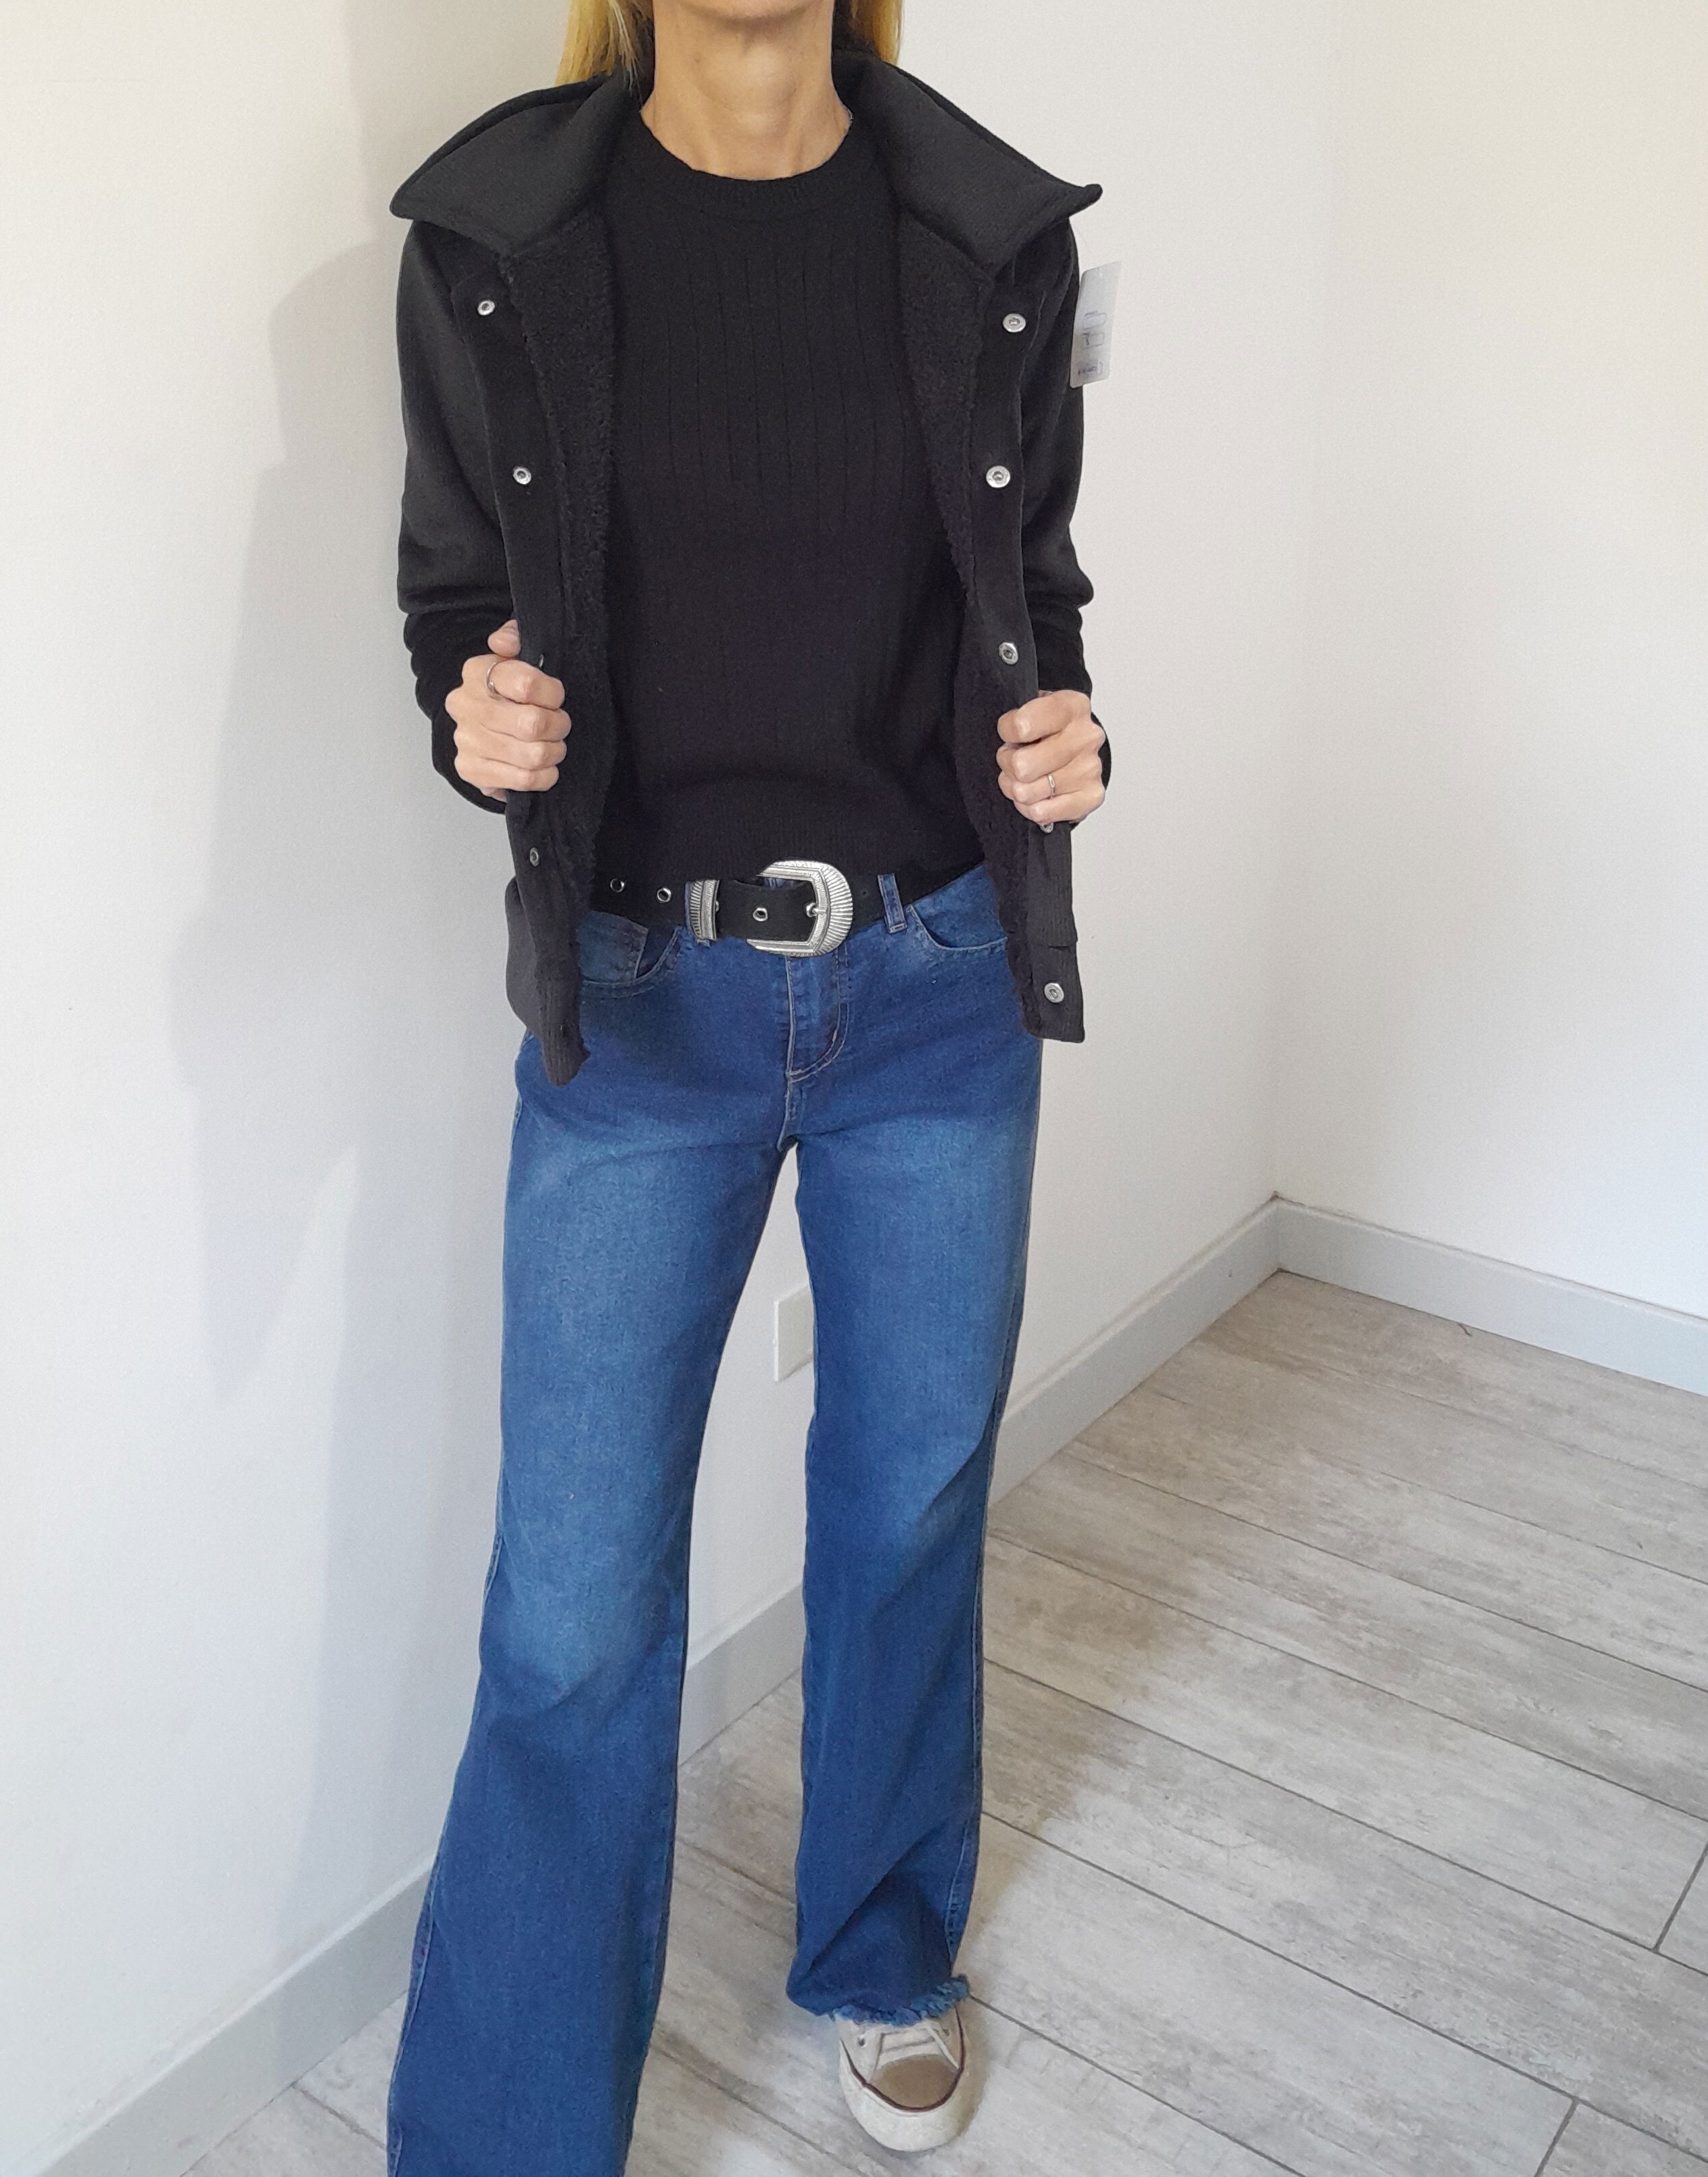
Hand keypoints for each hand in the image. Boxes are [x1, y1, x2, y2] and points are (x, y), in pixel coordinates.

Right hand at [447, 620, 569, 800]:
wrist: (486, 726)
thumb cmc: (511, 691)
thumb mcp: (519, 655)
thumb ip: (516, 637)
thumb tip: (504, 642)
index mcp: (478, 671)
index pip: (527, 684)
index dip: (553, 694)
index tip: (556, 698)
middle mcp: (466, 705)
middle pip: (532, 724)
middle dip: (557, 726)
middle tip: (559, 725)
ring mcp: (466, 739)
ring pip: (532, 755)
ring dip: (553, 752)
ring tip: (551, 745)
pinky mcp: (470, 770)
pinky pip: (523, 780)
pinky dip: (543, 776)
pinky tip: (543, 766)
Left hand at [996, 689, 1105, 826]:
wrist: (1078, 749)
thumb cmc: (1050, 730)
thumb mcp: (1033, 709)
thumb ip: (1017, 719)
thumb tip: (1007, 744)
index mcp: (1072, 706)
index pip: (1022, 726)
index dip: (1006, 732)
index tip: (1011, 732)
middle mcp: (1086, 736)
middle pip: (1022, 766)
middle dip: (1008, 764)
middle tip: (1015, 758)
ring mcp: (1090, 768)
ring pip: (1026, 792)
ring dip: (1016, 787)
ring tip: (1025, 777)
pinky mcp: (1092, 796)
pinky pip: (1040, 812)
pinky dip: (1029, 807)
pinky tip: (1036, 795)